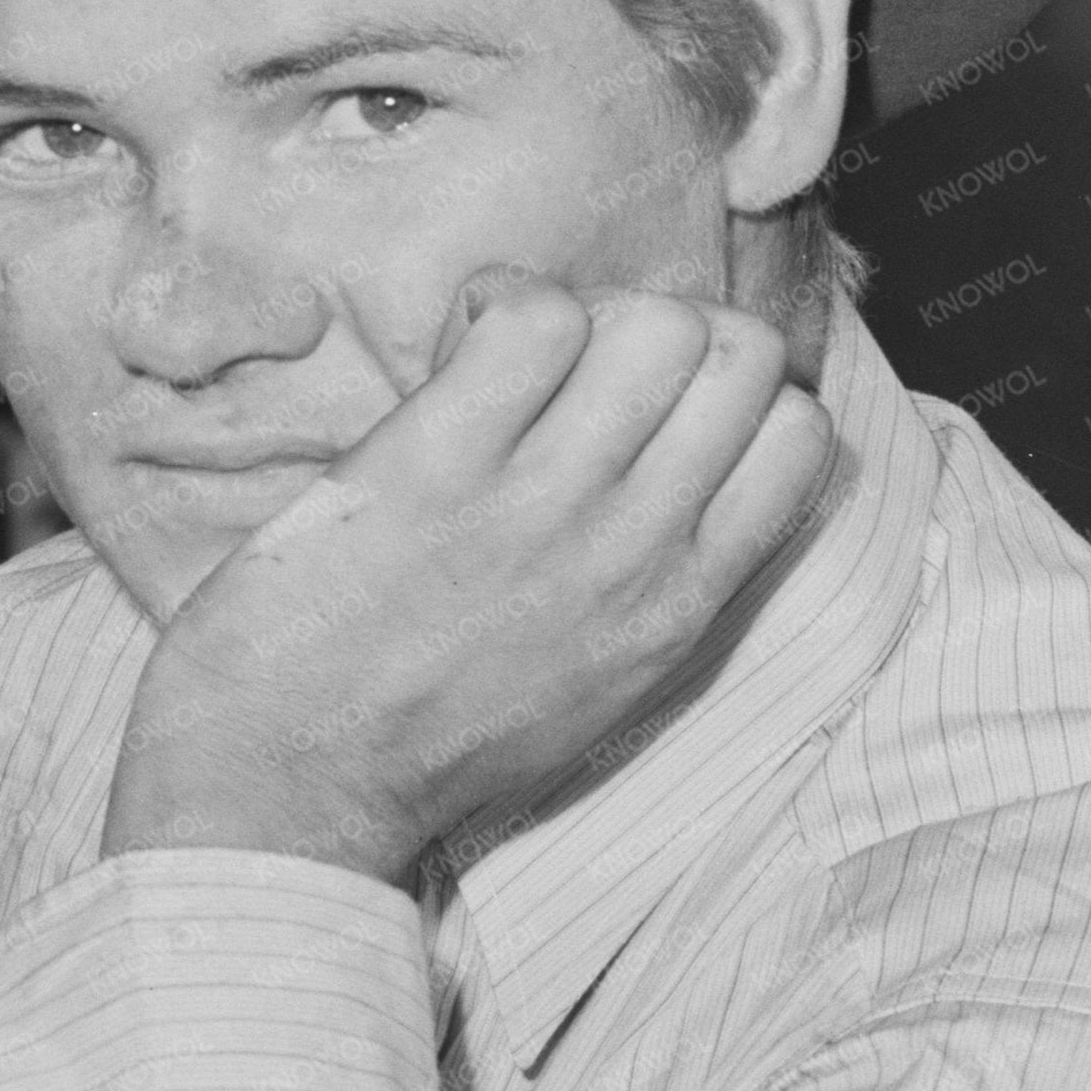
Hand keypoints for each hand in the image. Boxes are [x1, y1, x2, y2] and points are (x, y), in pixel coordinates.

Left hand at [102, 270, 833, 887]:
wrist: (287, 784)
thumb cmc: (418, 740)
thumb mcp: (589, 682)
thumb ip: (646, 585)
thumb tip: (662, 468)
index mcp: (682, 605)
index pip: (803, 441)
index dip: (732, 392)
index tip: (653, 408)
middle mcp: (638, 547)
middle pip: (745, 355)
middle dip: (669, 332)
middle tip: (579, 372)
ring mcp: (544, 500)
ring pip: (657, 322)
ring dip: (587, 314)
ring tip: (512, 365)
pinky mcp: (440, 461)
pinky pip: (531, 316)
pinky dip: (498, 305)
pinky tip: (453, 354)